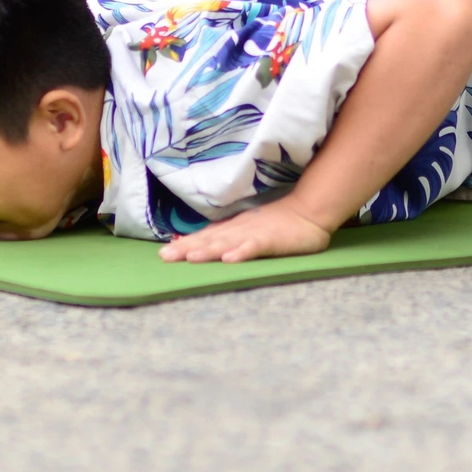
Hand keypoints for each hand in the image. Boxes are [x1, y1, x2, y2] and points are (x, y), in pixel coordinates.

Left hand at [158, 199, 334, 263]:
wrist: (308, 211)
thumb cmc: (278, 223)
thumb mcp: (248, 230)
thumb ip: (228, 237)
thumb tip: (201, 245)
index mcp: (233, 229)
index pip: (205, 238)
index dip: (185, 245)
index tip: (163, 255)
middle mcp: (239, 230)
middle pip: (210, 240)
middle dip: (187, 249)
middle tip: (165, 258)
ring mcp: (255, 234)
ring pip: (228, 242)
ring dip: (209, 250)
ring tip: (190, 258)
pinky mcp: (272, 239)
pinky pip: (255, 246)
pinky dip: (242, 252)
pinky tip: (230, 260)